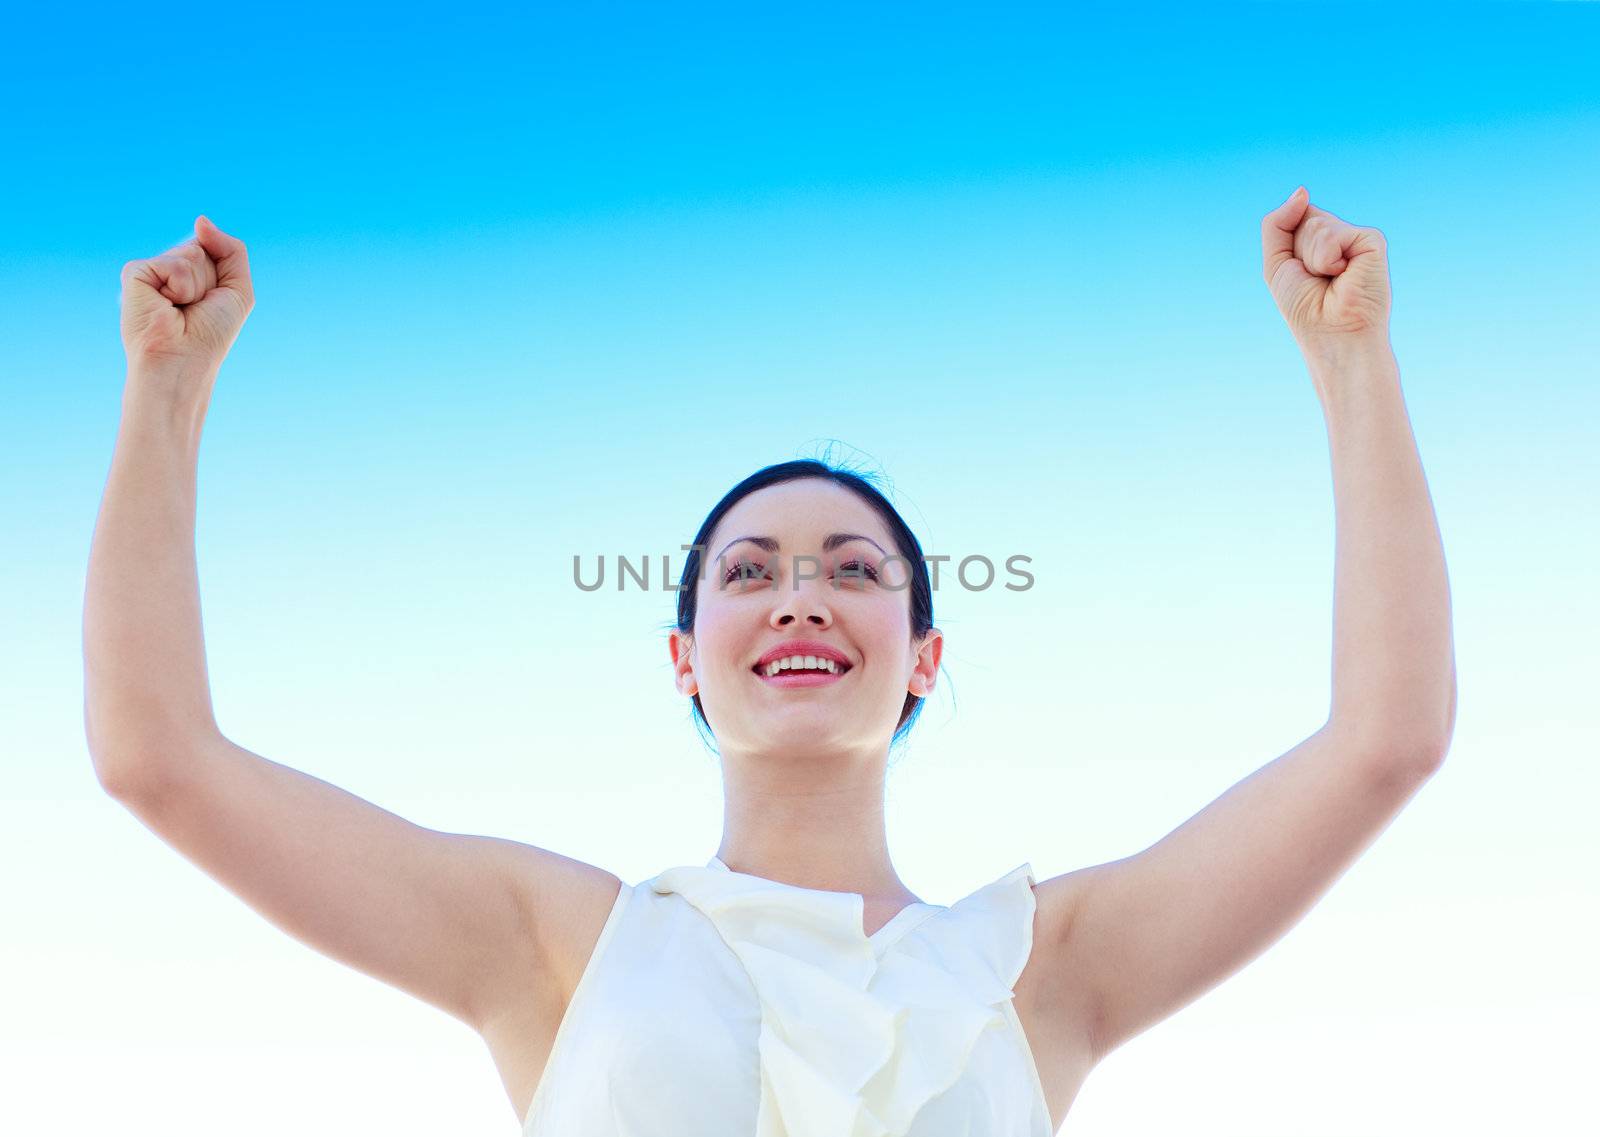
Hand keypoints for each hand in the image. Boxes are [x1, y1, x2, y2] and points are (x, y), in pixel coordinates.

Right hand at [120, 216, 254, 383]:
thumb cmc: (210, 334)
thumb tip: (201, 220)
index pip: (212, 248)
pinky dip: (179, 286)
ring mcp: (150, 271)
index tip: (211, 303)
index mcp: (189, 274)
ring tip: (180, 308)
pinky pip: (172, 263)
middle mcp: (168, 270)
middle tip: (195, 308)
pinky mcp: (134, 273)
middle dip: (210, 280)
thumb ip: (231, 250)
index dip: (221, 275)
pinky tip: (165, 305)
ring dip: (197, 285)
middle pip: (202, 248)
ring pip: (190, 253)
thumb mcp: (237, 290)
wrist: (184, 360)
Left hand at [1261, 187, 1390, 357]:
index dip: (1287, 244)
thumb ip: (1278, 223)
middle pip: (1304, 217)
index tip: (1299, 273)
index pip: (1295, 216)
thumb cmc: (1306, 308)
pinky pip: (1332, 233)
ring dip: (1311, 258)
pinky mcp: (1371, 240)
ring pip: (1316, 224)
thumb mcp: (1277, 263)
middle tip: (1316, 279)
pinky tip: (1342, 275)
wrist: (1332, 334)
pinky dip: (1326, 258)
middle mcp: (1340, 237)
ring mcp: (1356, 238)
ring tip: (1329, 280)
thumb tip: (1302, 190)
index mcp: (1320, 243)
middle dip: (1298, 251)